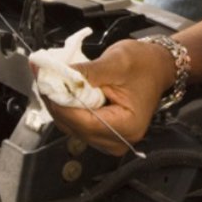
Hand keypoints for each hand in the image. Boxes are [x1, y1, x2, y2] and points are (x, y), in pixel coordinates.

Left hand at [40, 39, 174, 155]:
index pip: (83, 121)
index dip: (60, 102)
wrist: (157, 66)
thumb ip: (86, 72)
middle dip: (56, 101)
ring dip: (59, 103)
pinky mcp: (102, 132)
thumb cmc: (144, 65)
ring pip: (71, 126)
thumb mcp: (117, 62)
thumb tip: (57, 73)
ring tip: (53, 80)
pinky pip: (76, 122)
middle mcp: (118, 139)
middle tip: (44, 77)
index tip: (45, 82)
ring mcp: (109, 138)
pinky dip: (68, 106)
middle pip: (74, 126)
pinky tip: (63, 90)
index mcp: (127, 126)